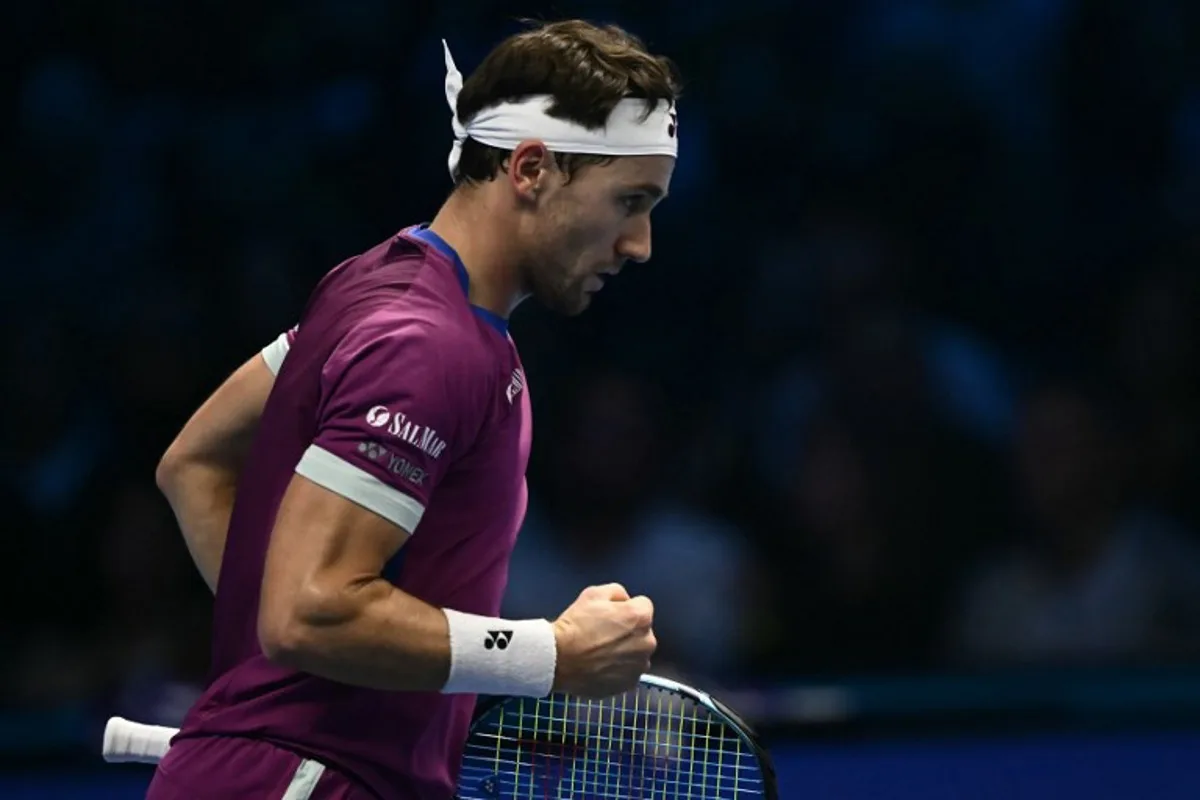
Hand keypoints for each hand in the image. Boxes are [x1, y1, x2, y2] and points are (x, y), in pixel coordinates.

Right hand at [551, 583, 656, 697]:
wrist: (558, 659)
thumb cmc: (575, 626)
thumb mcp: (593, 593)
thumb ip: (617, 592)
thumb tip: (624, 600)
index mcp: (641, 618)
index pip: (642, 606)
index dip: (624, 607)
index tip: (610, 615)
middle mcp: (647, 643)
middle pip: (641, 632)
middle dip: (628, 631)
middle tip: (603, 634)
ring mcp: (639, 666)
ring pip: (636, 653)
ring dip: (625, 651)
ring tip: (600, 652)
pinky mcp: (629, 684)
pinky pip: (628, 672)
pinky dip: (618, 670)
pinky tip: (600, 665)